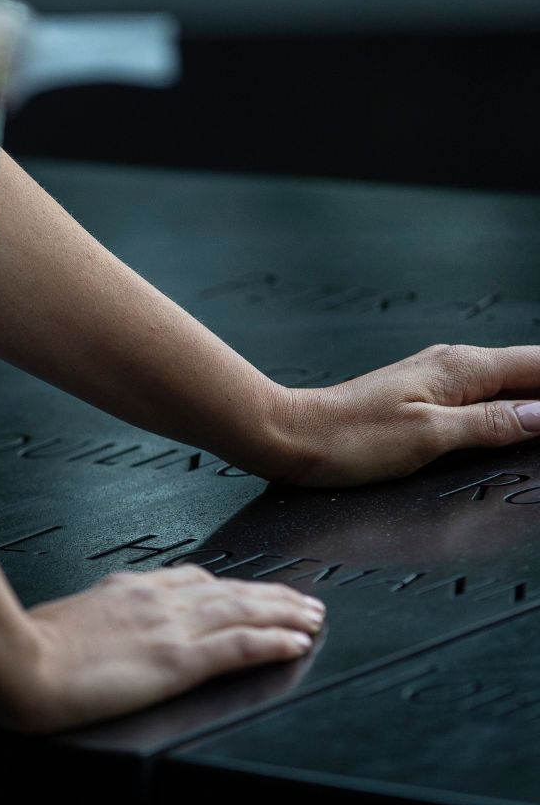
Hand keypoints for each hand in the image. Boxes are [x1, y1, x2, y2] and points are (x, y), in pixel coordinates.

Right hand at [0, 566, 323, 733]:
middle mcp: (155, 600)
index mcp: (128, 590)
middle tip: (305, 600)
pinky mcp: (175, 661)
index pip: (193, 580)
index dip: (232, 586)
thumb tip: (98, 625)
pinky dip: (272, 642)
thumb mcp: (65, 619)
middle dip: (271, 595)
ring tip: (315, 617)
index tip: (252, 590)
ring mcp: (168, 628)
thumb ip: (95, 617)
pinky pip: (237, 647)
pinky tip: (296, 643)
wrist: (17, 662)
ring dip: (285, 614)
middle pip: (229, 591)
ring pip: (243, 612)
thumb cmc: (29, 647)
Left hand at [272, 344, 539, 486]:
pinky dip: (504, 408)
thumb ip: (489, 423)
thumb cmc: (346, 439)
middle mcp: (451, 366)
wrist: (289, 437)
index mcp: (461, 369)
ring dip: (532, 399)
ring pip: (504, 383)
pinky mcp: (418, 399)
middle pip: (528, 371)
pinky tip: (511, 423)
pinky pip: (478, 397)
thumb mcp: (427, 436)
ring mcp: (433, 381)